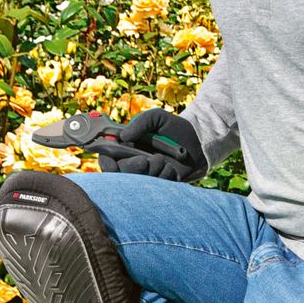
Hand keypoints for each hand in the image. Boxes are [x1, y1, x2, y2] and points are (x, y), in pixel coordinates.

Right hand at [93, 108, 207, 181]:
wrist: (197, 141)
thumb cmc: (173, 127)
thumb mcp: (157, 117)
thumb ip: (140, 123)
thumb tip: (123, 136)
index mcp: (127, 147)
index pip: (107, 158)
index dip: (106, 163)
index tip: (112, 164)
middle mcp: (134, 162)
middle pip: (121, 173)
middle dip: (133, 168)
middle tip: (145, 161)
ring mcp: (147, 174)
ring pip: (139, 181)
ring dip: (152, 170)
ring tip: (163, 160)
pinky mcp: (160, 183)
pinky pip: (157, 185)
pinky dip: (164, 176)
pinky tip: (172, 168)